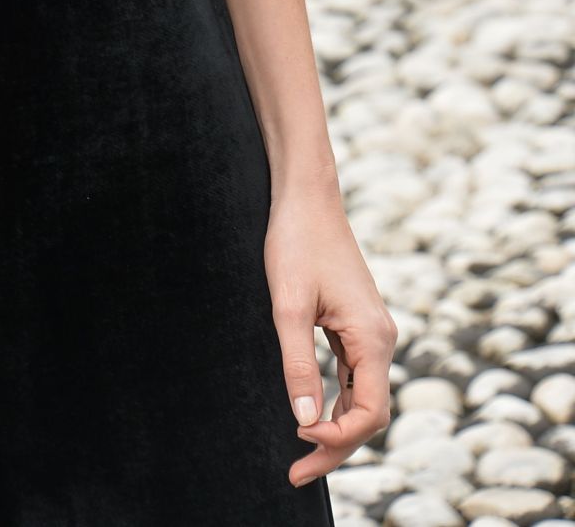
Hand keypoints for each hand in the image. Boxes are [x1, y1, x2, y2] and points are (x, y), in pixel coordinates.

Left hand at [264, 187, 397, 487]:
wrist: (307, 197)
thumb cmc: (297, 242)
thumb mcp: (288, 305)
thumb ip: (298, 363)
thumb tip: (303, 419)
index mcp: (373, 337)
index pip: (370, 412)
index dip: (338, 438)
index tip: (299, 439)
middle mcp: (381, 338)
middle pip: (370, 412)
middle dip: (336, 446)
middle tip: (296, 474)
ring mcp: (372, 331)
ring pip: (363, 396)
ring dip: (336, 428)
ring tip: (301, 455)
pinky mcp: (357, 324)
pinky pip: (354, 375)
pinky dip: (337, 401)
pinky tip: (313, 414)